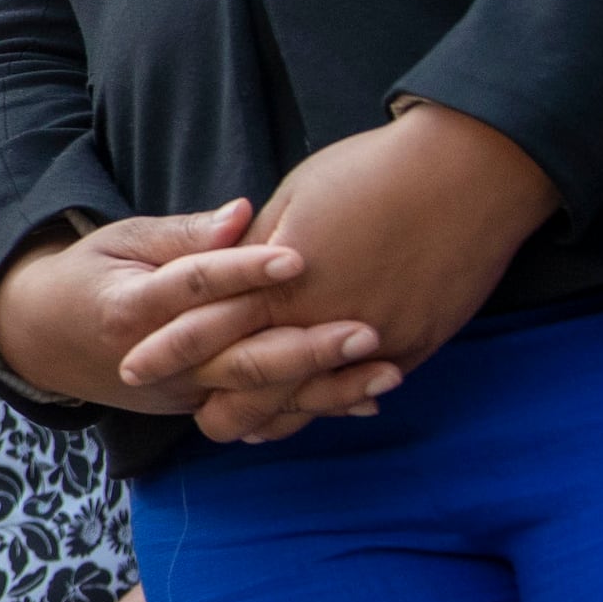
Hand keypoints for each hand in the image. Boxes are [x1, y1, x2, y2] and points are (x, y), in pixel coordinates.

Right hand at [0, 202, 371, 415]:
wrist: (45, 340)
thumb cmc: (93, 275)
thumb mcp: (122, 240)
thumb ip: (184, 234)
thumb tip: (243, 214)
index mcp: (128, 309)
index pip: (191, 289)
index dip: (242, 273)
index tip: (297, 256)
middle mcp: (155, 362)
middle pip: (235, 359)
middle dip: (303, 348)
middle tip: (365, 332)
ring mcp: (179, 393)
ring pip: (256, 397)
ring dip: (324, 388)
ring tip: (386, 374)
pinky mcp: (198, 408)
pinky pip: (259, 412)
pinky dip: (313, 408)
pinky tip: (366, 402)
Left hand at [126, 104, 558, 443]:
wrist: (469, 172)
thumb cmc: (373, 172)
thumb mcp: (297, 201)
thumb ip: (255, 251)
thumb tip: (226, 274)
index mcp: (280, 279)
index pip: (209, 328)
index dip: (170, 351)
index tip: (133, 369)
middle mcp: (320, 318)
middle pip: (254, 381)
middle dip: (220, 408)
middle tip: (199, 421)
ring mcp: (372, 339)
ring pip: (308, 397)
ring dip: (276, 415)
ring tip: (247, 429)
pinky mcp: (414, 345)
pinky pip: (361, 389)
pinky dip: (332, 402)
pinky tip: (314, 411)